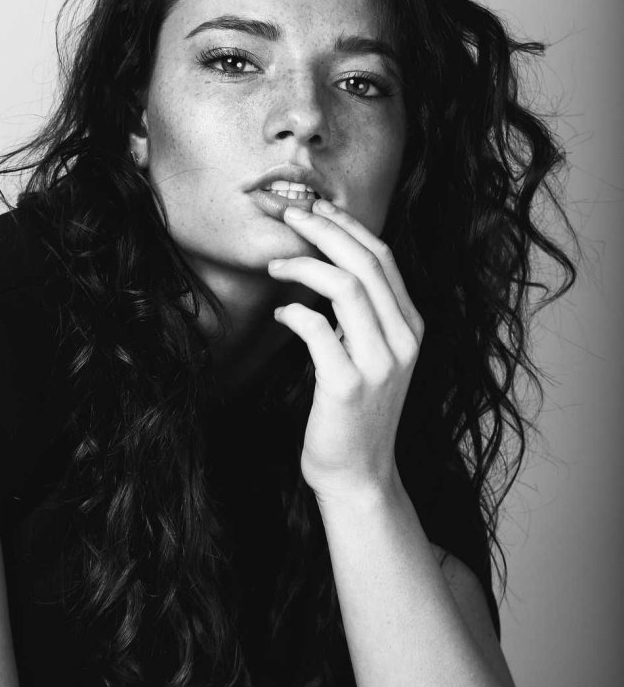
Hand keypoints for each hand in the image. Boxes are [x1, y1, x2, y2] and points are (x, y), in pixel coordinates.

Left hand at [268, 202, 424, 503]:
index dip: (348, 227)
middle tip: (289, 217)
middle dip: (324, 230)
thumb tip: (328, 273)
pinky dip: (294, 312)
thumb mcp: (371, 358)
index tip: (315, 211)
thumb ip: (361, 319)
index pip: (384, 259)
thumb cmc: (355, 415)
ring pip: (347, 287)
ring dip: (305, 266)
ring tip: (275, 265)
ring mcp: (379, 363)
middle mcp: (404, 340)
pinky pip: (317, 330)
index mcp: (411, 328)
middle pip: (367, 262)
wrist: (358, 475)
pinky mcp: (348, 385)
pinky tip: (280, 313)